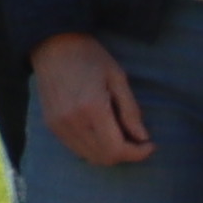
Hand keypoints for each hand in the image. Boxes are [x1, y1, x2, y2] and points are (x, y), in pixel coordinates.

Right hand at [30, 29, 149, 170]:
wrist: (52, 44)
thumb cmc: (89, 56)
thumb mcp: (117, 77)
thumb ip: (131, 111)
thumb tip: (142, 138)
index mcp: (92, 108)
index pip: (117, 149)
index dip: (137, 153)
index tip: (150, 144)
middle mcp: (73, 122)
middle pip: (104, 158)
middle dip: (126, 154)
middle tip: (138, 140)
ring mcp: (59, 126)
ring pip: (90, 157)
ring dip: (110, 153)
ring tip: (122, 135)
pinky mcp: (52, 126)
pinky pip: (77, 148)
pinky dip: (94, 147)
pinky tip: (103, 132)